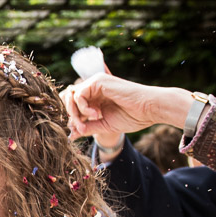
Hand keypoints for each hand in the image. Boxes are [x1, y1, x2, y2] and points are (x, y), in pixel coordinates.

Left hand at [63, 74, 190, 140]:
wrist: (149, 110)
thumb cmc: (132, 117)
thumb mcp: (103, 126)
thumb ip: (86, 128)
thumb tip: (69, 135)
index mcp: (94, 98)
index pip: (70, 104)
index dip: (70, 119)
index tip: (78, 131)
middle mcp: (93, 88)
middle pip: (66, 98)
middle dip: (69, 116)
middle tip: (79, 128)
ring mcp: (95, 83)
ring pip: (70, 96)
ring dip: (74, 113)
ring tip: (86, 124)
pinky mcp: (98, 81)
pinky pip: (79, 94)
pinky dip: (82, 107)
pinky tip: (95, 114)